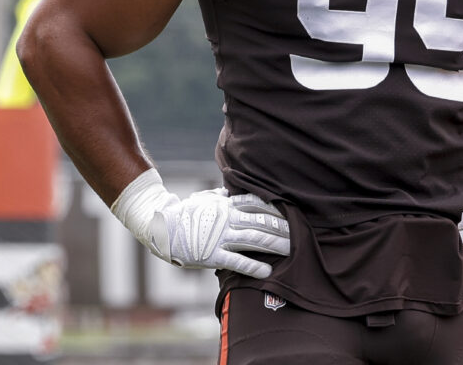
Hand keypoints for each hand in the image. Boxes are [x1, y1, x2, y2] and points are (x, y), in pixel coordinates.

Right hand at [149, 188, 290, 278]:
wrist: (161, 227)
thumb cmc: (185, 212)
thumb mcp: (205, 198)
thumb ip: (221, 197)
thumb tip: (231, 193)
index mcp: (226, 205)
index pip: (256, 203)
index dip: (275, 208)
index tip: (291, 212)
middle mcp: (227, 219)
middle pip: (261, 222)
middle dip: (283, 228)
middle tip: (301, 233)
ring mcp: (220, 237)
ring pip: (254, 240)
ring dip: (275, 245)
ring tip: (292, 250)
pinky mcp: (213, 255)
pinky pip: (237, 261)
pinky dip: (254, 266)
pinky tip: (268, 271)